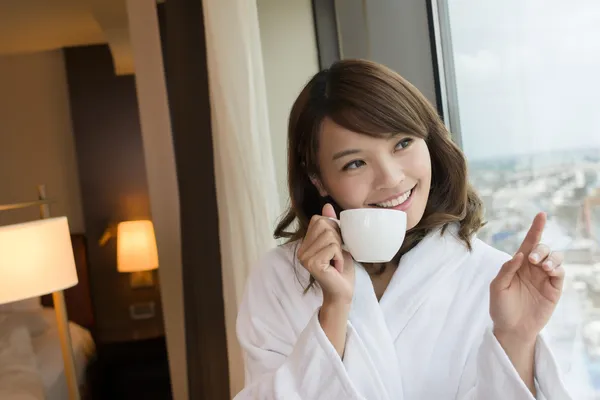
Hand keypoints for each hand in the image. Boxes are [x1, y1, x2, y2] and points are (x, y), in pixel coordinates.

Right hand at [297, 204, 354, 304]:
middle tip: (337, 255)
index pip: (318, 220)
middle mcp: (301, 251)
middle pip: (324, 226)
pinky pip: (332, 248)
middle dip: (337, 238)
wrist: (342, 292)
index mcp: (304, 244)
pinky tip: (337, 268)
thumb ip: (331, 224)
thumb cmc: (341, 269)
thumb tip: (327, 205)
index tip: (336, 246)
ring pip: (330, 236)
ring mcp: (305, 258)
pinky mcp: (313, 264)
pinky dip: (340, 257)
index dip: (333, 229)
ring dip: (339, 249)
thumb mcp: (338, 242)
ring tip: (336, 262)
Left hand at [490, 212, 564, 341]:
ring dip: (550, 257)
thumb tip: (520, 255)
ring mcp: (544, 278)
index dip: (535, 229)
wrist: (511, 329)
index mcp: (518, 264)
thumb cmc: (501, 307)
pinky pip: (561, 272)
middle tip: (533, 260)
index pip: (528, 243)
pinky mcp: (554, 289)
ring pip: (555, 257)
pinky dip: (557, 268)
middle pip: (543, 248)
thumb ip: (506, 269)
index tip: (541, 214)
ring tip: (543, 267)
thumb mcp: (497, 287)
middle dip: (540, 249)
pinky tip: (550, 271)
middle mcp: (533, 268)